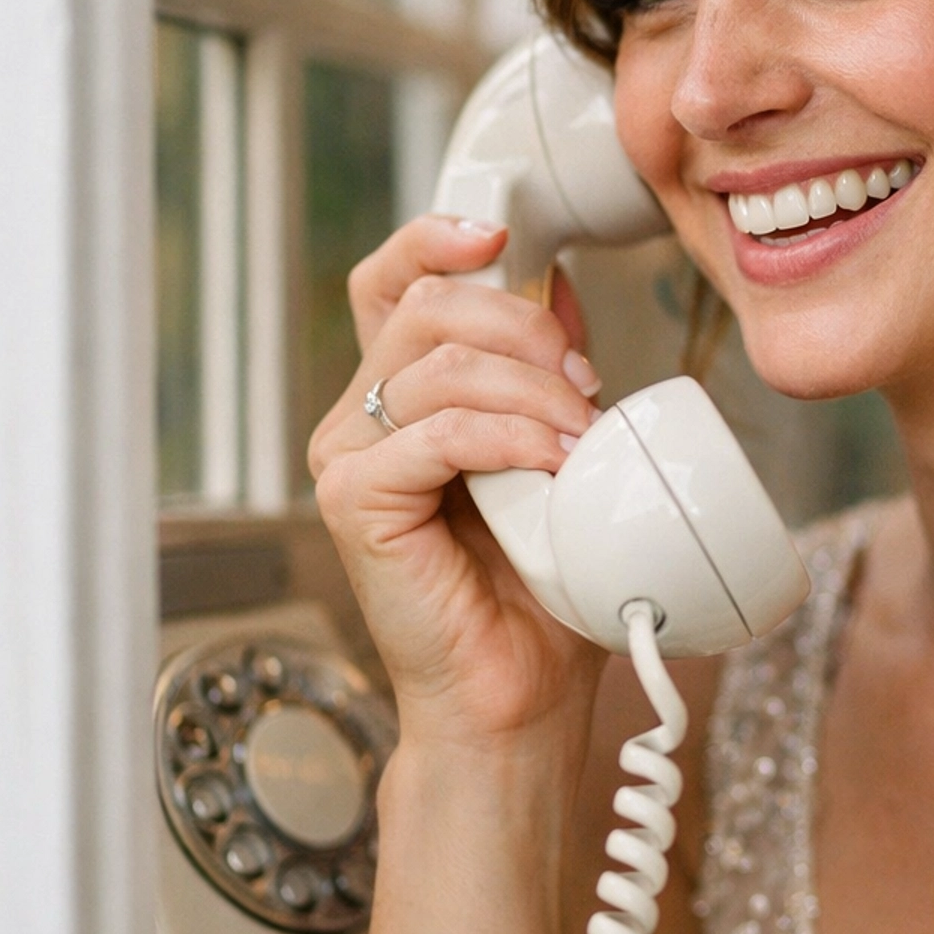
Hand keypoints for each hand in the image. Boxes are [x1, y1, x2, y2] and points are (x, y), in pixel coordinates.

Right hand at [309, 216, 606, 753]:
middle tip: (584, 386)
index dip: (436, 240)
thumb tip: (559, 282)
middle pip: (426, 306)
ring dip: (533, 390)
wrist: (516, 697)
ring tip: (581, 439)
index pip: (391, 282)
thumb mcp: (557, 452)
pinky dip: (511, 437)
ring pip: (440, 364)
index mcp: (400, 397)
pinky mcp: (354, 501)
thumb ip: (545, 372)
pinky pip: (437, 431)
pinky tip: (555, 465)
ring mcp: (348, 457)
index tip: (502, 235)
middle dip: (523, 327)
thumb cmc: (536, 590)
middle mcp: (360, 418)